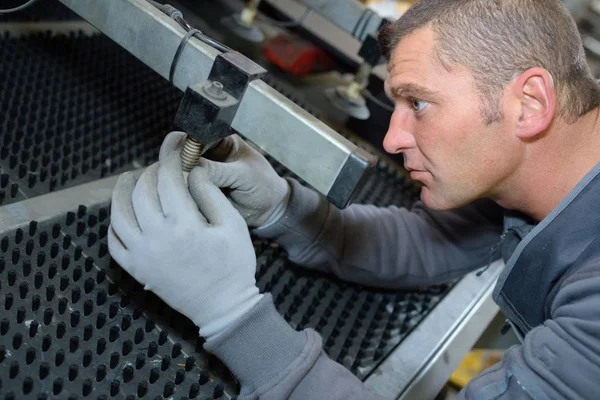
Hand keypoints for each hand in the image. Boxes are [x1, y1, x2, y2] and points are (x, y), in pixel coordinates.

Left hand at [109, 137, 261, 338]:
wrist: (222, 308)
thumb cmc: (234, 266)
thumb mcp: (234, 226)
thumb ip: (211, 195)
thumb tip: (193, 171)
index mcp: (183, 225)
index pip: (168, 180)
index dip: (170, 161)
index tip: (175, 153)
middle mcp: (156, 238)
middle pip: (141, 192)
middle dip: (149, 172)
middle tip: (159, 167)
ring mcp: (141, 255)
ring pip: (118, 214)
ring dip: (121, 192)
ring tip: (128, 179)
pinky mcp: (135, 270)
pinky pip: (113, 242)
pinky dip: (113, 223)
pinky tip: (121, 213)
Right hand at [160, 132, 289, 226]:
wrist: (268, 210)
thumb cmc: (264, 186)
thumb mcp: (245, 175)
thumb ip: (220, 171)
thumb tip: (195, 170)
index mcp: (219, 141)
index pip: (194, 136)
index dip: (185, 146)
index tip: (182, 159)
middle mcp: (205, 156)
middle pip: (179, 154)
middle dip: (177, 166)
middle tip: (184, 178)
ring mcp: (198, 175)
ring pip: (177, 174)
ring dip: (178, 182)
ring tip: (188, 192)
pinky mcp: (195, 192)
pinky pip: (181, 192)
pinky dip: (182, 196)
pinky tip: (188, 201)